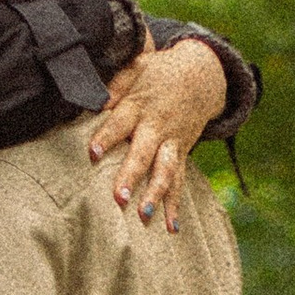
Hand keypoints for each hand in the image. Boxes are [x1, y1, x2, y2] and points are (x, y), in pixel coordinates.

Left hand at [87, 37, 227, 229]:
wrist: (201, 76)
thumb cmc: (157, 73)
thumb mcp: (137, 67)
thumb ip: (115, 84)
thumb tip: (95, 99)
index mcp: (138, 106)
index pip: (120, 122)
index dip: (106, 136)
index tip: (92, 153)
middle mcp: (156, 127)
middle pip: (143, 153)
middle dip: (131, 176)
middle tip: (118, 198)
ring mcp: (171, 143)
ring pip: (165, 171)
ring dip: (155, 194)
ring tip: (145, 216)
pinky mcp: (181, 154)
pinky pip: (179, 182)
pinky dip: (176, 205)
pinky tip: (172, 228)